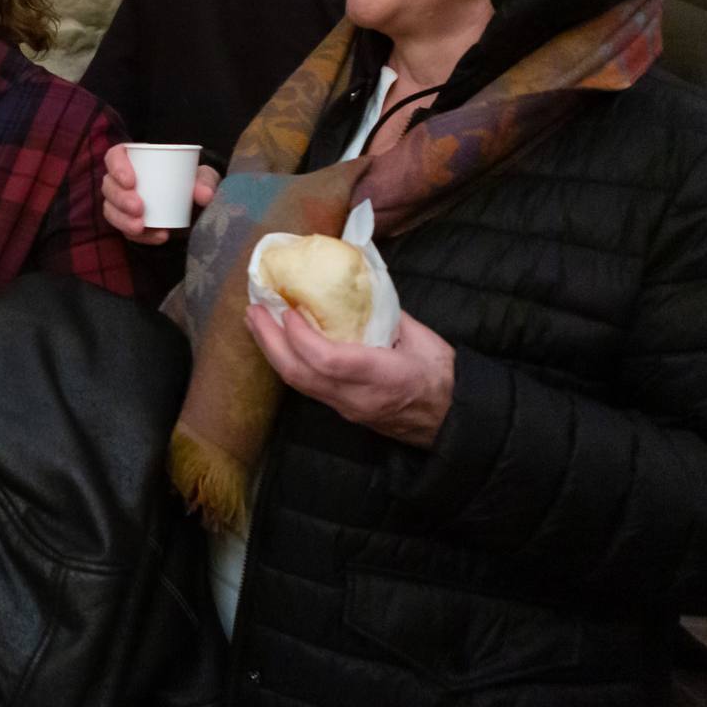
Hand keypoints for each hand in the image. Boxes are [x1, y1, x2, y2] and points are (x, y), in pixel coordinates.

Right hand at [100, 145, 218, 245]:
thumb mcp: (203, 176)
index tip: (131, 181)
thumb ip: (206, 181)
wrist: (196, 206)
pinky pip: (125, 231)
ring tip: (140, 226)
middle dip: (120, 198)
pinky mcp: (128, 223)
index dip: (117, 167)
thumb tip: (203, 195)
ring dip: (122, 220)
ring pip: (110, 210)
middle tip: (139, 208)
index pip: (115, 156)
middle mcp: (123, 180)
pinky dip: (141, 237)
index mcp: (135, 160)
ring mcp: (122, 203)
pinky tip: (159, 236)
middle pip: (109, 186)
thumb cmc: (193, 182)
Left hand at [245, 305, 453, 448]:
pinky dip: (286, 360)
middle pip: (301, 374)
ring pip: (298, 383)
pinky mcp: (340, 410)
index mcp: (384, 377)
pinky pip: (306, 386)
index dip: (301, 336)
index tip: (287, 309)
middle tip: (254, 309)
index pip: (329, 361)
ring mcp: (346, 407)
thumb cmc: (442, 376)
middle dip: (271, 341)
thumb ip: (386, 314)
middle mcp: (357, 397)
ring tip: (256, 321)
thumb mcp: (422, 339)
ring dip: (272, 350)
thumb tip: (354, 286)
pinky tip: (277, 341)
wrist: (452, 419)